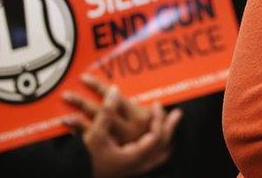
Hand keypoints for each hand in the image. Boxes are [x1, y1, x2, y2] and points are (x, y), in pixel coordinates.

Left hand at [63, 74, 151, 142]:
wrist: (158, 154)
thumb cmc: (158, 130)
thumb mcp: (156, 115)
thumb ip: (146, 102)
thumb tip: (132, 87)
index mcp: (138, 116)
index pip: (114, 98)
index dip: (98, 87)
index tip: (85, 78)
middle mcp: (127, 129)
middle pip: (100, 112)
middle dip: (81, 102)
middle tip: (67, 94)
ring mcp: (119, 141)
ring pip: (93, 128)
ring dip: (76, 120)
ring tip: (64, 113)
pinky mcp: (114, 150)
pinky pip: (93, 141)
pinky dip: (81, 133)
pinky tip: (70, 128)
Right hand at [67, 86, 181, 177]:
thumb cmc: (84, 161)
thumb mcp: (94, 135)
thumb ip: (106, 112)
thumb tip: (114, 90)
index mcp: (134, 156)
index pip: (156, 136)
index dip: (158, 119)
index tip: (157, 104)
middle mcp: (138, 165)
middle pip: (163, 146)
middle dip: (169, 128)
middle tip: (177, 113)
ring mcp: (135, 171)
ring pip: (159, 156)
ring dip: (166, 138)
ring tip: (172, 126)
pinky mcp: (130, 172)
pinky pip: (152, 161)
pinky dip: (159, 150)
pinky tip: (161, 144)